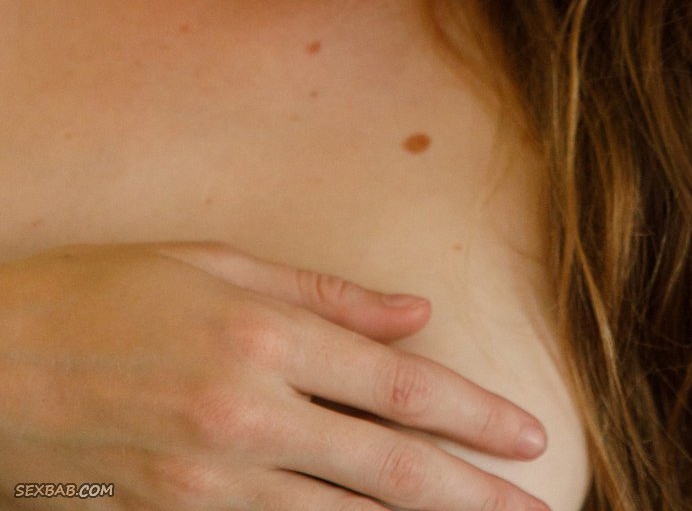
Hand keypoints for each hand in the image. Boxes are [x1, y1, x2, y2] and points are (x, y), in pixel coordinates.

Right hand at [0, 239, 550, 510]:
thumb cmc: (101, 291)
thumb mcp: (215, 265)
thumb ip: (324, 297)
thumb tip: (416, 314)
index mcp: (264, 338)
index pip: (397, 385)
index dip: (472, 415)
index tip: (529, 435)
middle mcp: (246, 416)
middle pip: (387, 469)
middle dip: (472, 494)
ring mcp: (206, 485)